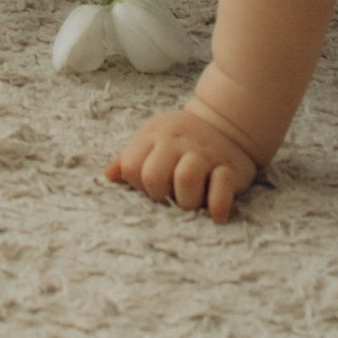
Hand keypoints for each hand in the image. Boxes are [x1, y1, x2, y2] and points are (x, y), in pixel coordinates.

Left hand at [106, 98, 261, 225]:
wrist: (226, 123)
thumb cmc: (180, 140)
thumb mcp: (152, 138)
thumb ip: (129, 157)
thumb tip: (108, 176)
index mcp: (154, 135)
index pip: (131, 166)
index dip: (137, 184)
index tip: (150, 186)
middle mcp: (177, 142)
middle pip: (154, 176)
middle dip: (158, 195)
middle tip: (170, 196)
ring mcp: (204, 154)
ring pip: (186, 178)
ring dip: (186, 201)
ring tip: (191, 202)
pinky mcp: (229, 168)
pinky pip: (222, 186)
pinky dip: (217, 205)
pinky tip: (214, 214)